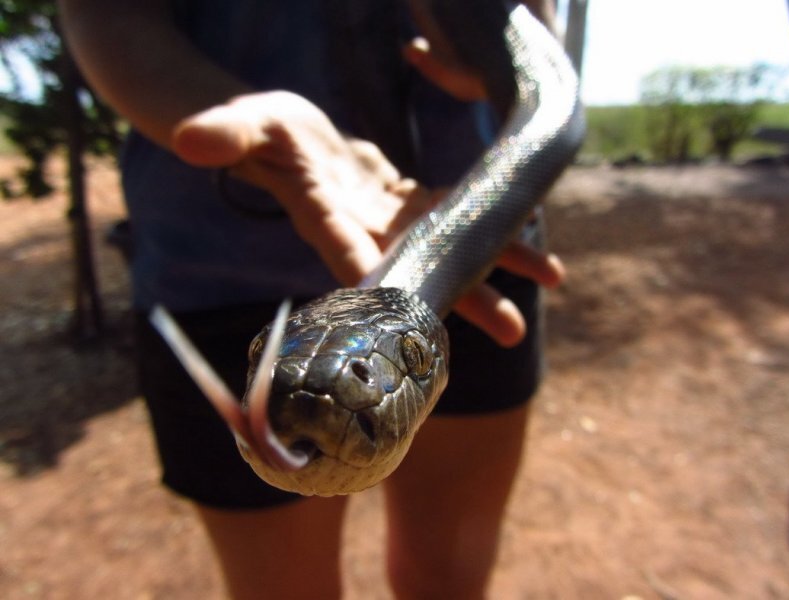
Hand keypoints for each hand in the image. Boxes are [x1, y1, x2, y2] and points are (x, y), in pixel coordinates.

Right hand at [172, 90, 562, 347]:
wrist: (279, 135)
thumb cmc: (258, 130)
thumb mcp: (246, 125)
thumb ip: (226, 135)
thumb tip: (190, 139)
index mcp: (328, 222)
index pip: (362, 264)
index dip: (397, 292)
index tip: (433, 323)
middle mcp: (366, 234)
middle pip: (421, 276)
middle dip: (466, 299)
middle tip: (516, 329)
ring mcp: (391, 222)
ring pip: (450, 251)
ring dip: (498, 264)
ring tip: (553, 275)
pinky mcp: (407, 204)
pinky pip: (455, 220)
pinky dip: (490, 229)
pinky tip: (530, 235)